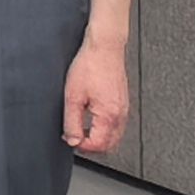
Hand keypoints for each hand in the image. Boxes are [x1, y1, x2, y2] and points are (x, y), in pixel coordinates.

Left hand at [63, 25, 130, 155]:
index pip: (99, 145)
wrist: (104, 48)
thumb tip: (72, 139)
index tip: (69, 139)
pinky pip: (116, 124)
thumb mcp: (73, 96)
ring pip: (114, 135)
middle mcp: (121, 114)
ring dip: (98, 137)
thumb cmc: (90, 66)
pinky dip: (104, 128)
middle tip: (74, 136)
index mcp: (109, 115)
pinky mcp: (122, 102)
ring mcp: (124, 109)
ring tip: (81, 128)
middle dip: (91, 145)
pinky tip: (91, 119)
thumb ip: (72, 121)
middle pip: (109, 144)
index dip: (81, 146)